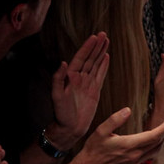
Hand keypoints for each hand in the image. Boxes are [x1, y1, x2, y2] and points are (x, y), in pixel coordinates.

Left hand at [49, 33, 110, 149]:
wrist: (70, 128)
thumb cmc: (61, 114)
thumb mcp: (57, 96)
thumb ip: (58, 79)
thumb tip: (63, 63)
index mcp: (71, 77)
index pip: (81, 58)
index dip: (88, 47)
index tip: (95, 37)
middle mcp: (79, 78)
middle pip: (90, 58)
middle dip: (96, 46)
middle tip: (103, 34)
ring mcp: (88, 83)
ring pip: (96, 64)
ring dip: (101, 52)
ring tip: (107, 41)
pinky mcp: (95, 90)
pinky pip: (100, 74)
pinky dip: (104, 65)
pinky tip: (107, 57)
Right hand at [74, 109, 163, 163]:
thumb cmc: (94, 148)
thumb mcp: (101, 131)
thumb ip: (114, 120)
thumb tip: (127, 110)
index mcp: (129, 145)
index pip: (154, 136)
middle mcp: (135, 155)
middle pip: (158, 142)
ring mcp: (135, 161)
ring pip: (156, 150)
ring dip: (162, 139)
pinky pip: (150, 154)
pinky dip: (156, 145)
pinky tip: (154, 139)